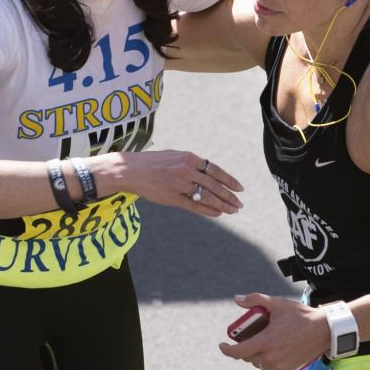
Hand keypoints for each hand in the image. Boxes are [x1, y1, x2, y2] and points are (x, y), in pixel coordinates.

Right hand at [91, 150, 243, 216]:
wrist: (129, 170)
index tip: (240, 188)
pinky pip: (194, 206)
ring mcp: (179, 185)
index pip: (215, 170)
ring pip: (206, 196)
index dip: (229, 180)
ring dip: (222, 205)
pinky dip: (208, 210)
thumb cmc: (152, 163)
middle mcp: (186, 170)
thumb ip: (192, 163)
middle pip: (214, 185)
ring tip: (232, 211)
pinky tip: (217, 214)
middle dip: (229, 196)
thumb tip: (209, 173)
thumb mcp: (174, 156)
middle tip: (240, 204)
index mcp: (188, 158)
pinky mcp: (171, 198)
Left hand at [218, 293, 328, 369]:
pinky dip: (266, 359)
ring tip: (261, 340)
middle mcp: (271, 357)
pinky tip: (271, 348)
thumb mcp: (277, 303)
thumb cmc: (300, 315)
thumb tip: (237, 299)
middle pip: (247, 356)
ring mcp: (279, 365)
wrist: (323, 330)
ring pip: (258, 362)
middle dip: (244, 347)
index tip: (223, 344)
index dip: (227, 349)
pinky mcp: (287, 368)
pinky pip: (269, 367)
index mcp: (265, 342)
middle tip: (248, 335)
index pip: (239, 352)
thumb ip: (255, 300)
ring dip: (255, 354)